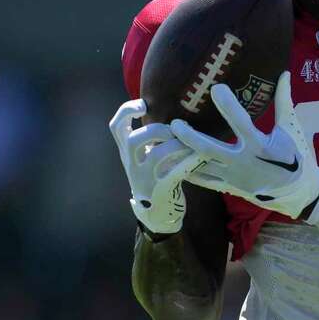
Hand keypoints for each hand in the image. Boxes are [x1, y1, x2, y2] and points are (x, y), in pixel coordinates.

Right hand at [109, 99, 204, 234]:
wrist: (158, 215)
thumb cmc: (157, 178)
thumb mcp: (146, 158)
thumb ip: (151, 138)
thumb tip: (171, 111)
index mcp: (128, 153)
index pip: (116, 127)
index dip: (126, 111)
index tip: (143, 104)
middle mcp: (132, 165)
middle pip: (133, 140)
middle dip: (156, 130)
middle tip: (174, 131)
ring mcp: (145, 180)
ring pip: (156, 155)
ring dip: (178, 145)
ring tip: (193, 144)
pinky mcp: (161, 191)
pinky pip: (174, 173)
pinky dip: (189, 162)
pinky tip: (202, 157)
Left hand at [170, 71, 318, 218]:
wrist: (299, 192)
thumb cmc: (297, 157)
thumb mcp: (291, 128)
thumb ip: (284, 101)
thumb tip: (285, 74)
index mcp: (260, 145)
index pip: (240, 121)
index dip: (228, 104)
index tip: (215, 88)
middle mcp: (244, 162)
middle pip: (210, 149)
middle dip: (190, 137)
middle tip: (175, 123)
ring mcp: (235, 177)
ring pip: (203, 166)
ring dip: (183, 155)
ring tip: (166, 143)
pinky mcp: (231, 187)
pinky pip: (205, 181)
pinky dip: (188, 172)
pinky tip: (173, 162)